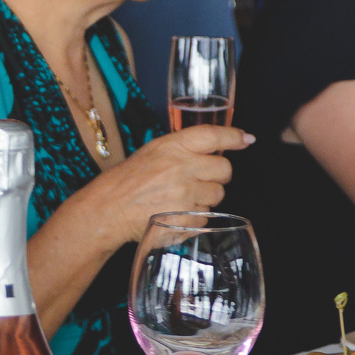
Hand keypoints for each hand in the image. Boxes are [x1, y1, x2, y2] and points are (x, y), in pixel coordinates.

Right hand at [69, 124, 252, 246]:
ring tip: (182, 199)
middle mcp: (182, 167)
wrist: (108, 209)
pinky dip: (195, 218)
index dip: (234, 137)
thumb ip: (183, 149)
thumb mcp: (152, 153)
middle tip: (201, 180)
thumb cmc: (127, 181)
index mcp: (172, 147)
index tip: (246, 139)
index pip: (213, 136)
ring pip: (218, 195)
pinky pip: (206, 217)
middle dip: (217, 176)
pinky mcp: (186, 218)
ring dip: (206, 198)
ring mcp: (185, 194)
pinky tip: (177, 213)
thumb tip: (215, 150)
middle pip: (225, 170)